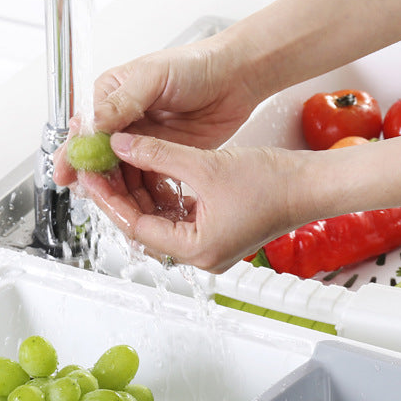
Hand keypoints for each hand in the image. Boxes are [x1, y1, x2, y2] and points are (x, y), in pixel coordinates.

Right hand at [54, 36, 258, 187]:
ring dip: (117, 190)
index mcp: (111, 96)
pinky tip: (140, 203)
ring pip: (120, 173)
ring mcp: (142, 142)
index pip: (84, 129)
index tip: (66, 173)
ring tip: (118, 203)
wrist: (234, 79)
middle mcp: (123, 121)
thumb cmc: (195, 65)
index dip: (74, 153)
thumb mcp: (153, 77)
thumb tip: (92, 123)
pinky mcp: (162, 158)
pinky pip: (144, 181)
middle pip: (98, 157)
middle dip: (95, 177)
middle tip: (94, 195)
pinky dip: (141, 193)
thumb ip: (121, 102)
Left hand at [77, 133, 310, 273]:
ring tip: (118, 165)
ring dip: (139, 194)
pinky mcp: (214, 233)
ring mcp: (207, 246)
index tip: (92, 177)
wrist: (309, 186)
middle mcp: (200, 255)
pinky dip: (161, 195)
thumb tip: (122, 145)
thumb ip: (159, 154)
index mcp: (196, 250)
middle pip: (145, 227)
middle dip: (121, 196)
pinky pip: (177, 217)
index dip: (110, 199)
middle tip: (98, 170)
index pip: (137, 227)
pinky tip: (148, 171)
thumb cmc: (274, 184)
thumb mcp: (205, 165)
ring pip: (159, 221)